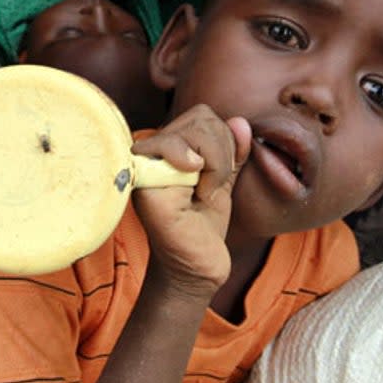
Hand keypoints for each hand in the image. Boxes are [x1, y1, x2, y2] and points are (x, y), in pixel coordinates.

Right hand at [130, 105, 250, 297]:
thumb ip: (231, 150)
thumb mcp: (223, 180)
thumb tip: (240, 121)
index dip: (224, 141)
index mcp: (167, 146)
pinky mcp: (143, 180)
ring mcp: (143, 163)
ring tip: (204, 193)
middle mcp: (150, 151)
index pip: (202, 115)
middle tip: (213, 187)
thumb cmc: (204, 225)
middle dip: (223, 153)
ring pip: (192, 130)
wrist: (197, 267)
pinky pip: (171, 147)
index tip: (221, 175)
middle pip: (200, 117)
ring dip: (215, 165)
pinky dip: (200, 169)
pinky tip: (197, 196)